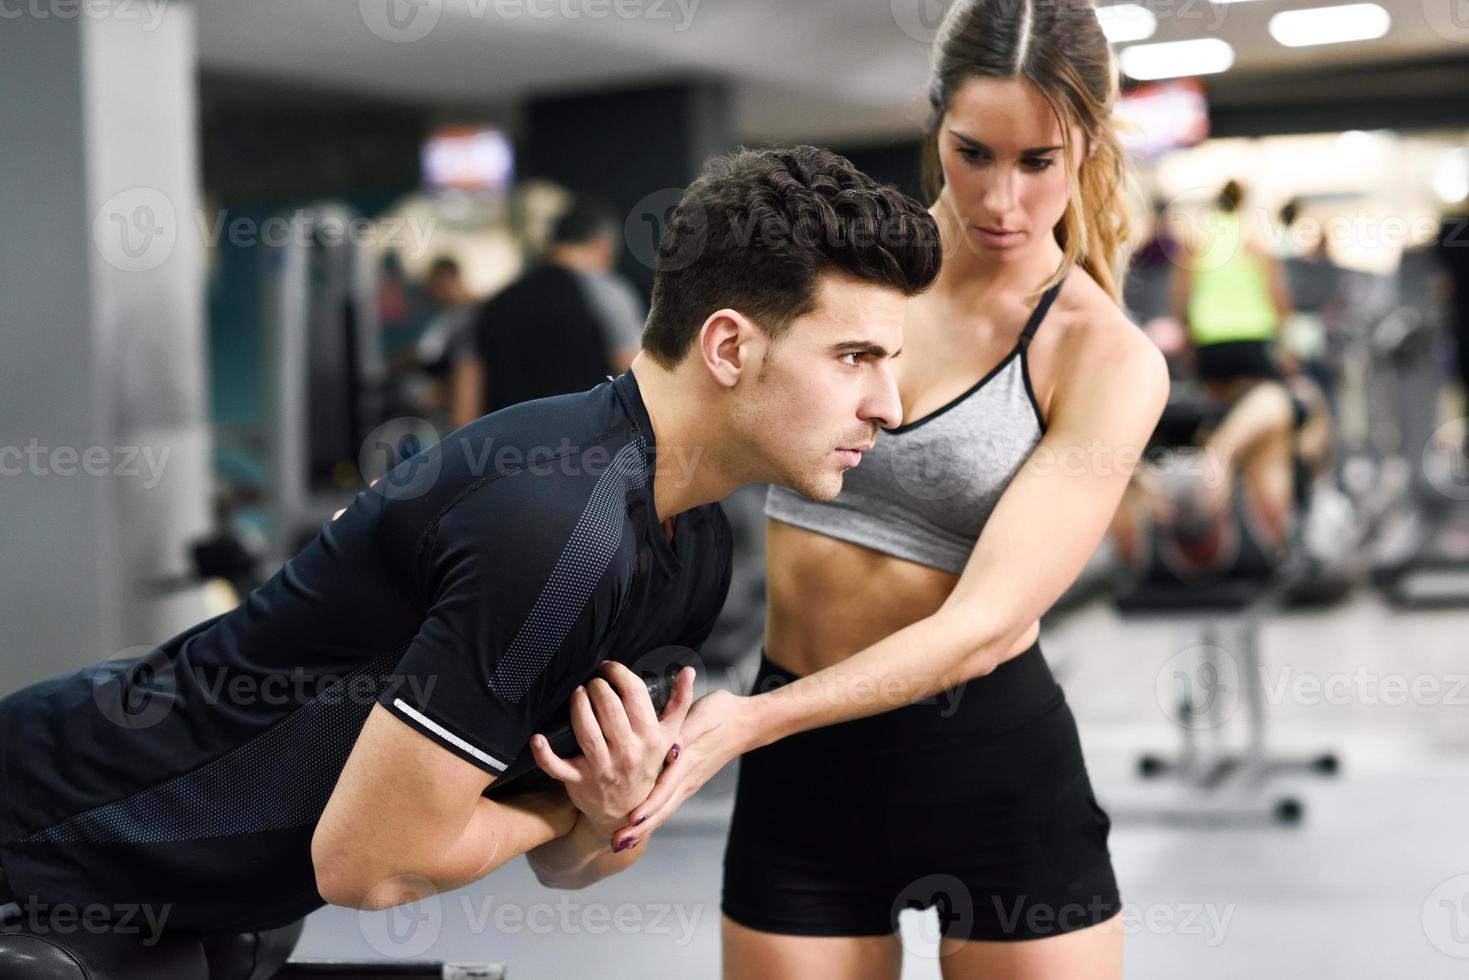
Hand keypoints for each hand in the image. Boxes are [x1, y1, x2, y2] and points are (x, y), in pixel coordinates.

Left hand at [530, 661, 693, 839]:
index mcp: (650, 738)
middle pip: (608, 706)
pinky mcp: (579, 780)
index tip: (609, 668)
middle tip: (593, 682)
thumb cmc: (646, 765)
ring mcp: (602, 768)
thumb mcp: (668, 737)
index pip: (635, 694)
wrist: (627, 811)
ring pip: (585, 729)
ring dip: (578, 705)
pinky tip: (538, 737)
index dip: (619, 674)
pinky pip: (556, 766)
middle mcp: (627, 753)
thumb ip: (679, 703)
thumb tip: (688, 671)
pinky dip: (543, 752)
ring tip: (577, 693)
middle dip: (597, 686)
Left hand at [604, 688, 750, 849]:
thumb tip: (671, 750)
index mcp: (687, 762)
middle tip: (616, 844)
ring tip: (621, 842)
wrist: (745, 722)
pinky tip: (640, 824)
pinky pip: (668, 803)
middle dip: (640, 828)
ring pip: (665, 810)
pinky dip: (652, 816)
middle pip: (662, 809)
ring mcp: (689, 782)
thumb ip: (685, 733)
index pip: (665, 790)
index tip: (630, 822)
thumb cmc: (721, 713)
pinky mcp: (688, 780)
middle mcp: (687, 778)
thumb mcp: (702, 716)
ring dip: (644, 827)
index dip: (648, 807)